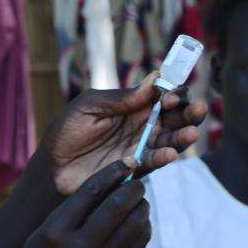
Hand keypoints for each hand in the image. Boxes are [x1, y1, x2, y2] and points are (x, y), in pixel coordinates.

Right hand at [1, 161, 150, 247]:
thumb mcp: (41, 236)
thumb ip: (71, 213)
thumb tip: (108, 186)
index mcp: (55, 232)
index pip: (91, 191)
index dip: (113, 173)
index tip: (126, 163)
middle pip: (118, 205)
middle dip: (134, 188)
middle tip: (138, 182)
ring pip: (135, 224)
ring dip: (141, 208)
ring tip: (138, 202)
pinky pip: (138, 245)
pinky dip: (142, 228)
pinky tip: (138, 223)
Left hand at [44, 71, 206, 194]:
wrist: (51, 165)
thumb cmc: (67, 130)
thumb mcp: (90, 105)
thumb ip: (121, 98)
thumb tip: (155, 79)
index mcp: (133, 105)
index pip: (164, 95)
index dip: (173, 93)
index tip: (171, 95)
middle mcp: (142, 125)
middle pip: (176, 117)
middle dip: (189, 113)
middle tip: (195, 109)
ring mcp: (140, 147)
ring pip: (171, 140)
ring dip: (184, 136)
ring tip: (190, 134)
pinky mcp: (134, 168)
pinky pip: (154, 162)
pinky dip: (163, 158)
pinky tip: (169, 153)